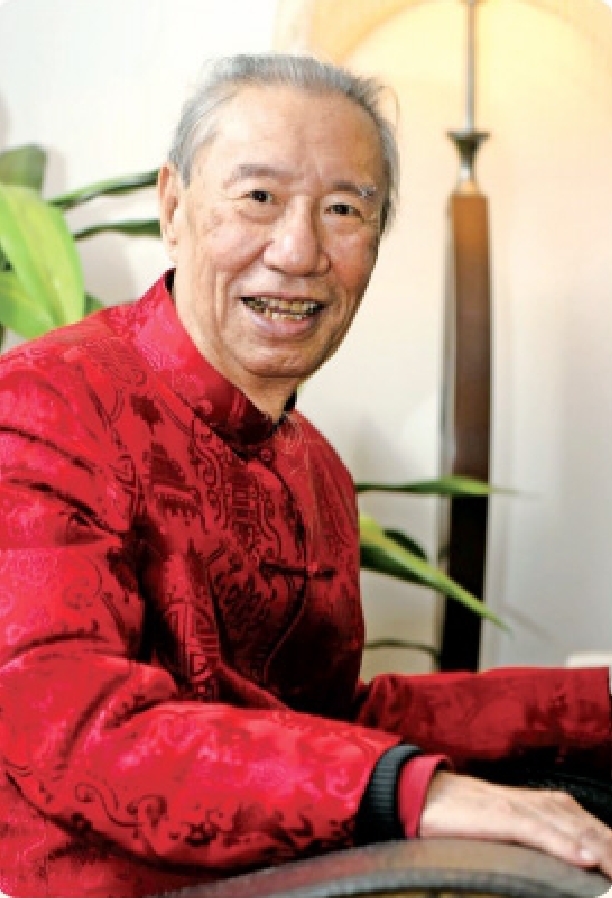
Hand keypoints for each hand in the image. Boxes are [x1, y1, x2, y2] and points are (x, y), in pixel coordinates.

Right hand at [419, 770, 611, 877]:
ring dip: (604, 854)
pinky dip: (565, 846)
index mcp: (555, 807)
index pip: (600, 833)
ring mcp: (525, 808)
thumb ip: (550, 841)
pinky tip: (584, 860)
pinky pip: (540, 831)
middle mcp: (548, 804)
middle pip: (596, 832)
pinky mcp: (504, 815)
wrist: (430, 796)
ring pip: (577, 831)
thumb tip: (581, 865)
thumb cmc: (475, 818)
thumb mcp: (521, 829)